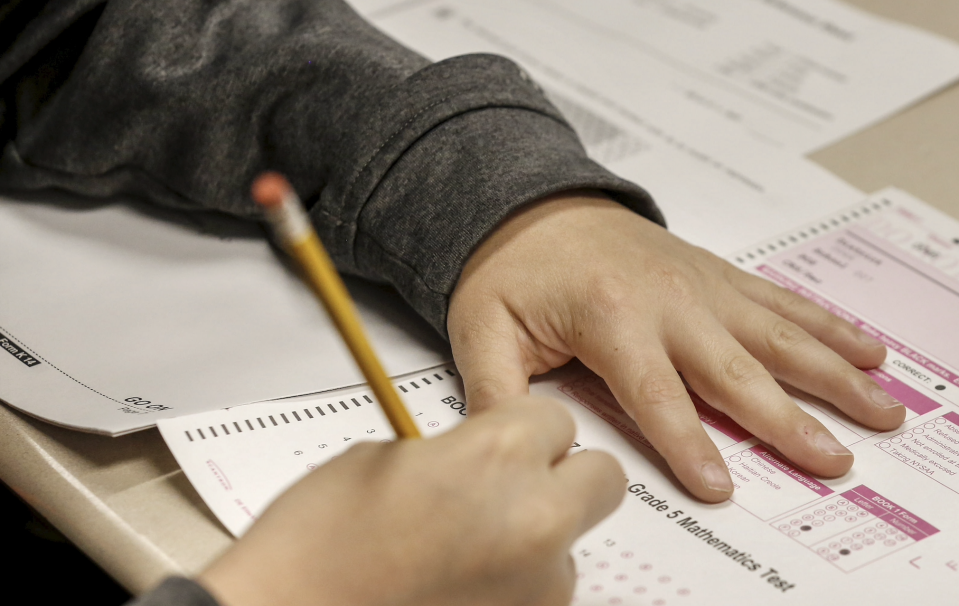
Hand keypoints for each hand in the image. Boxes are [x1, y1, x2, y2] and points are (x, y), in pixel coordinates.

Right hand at [197, 397, 623, 605]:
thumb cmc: (316, 545)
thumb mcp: (386, 458)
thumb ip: (456, 450)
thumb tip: (483, 458)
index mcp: (496, 458)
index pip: (558, 418)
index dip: (526, 428)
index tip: (505, 439)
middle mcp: (536, 521)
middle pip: (601, 478)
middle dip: (563, 474)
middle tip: (514, 483)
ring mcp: (540, 587)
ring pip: (571, 539)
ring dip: (536, 534)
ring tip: (465, 545)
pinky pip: (546, 587)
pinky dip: (517, 580)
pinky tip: (460, 579)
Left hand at [448, 191, 905, 502]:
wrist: (533, 206)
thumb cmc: (511, 270)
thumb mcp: (482, 330)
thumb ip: (496, 390)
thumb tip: (513, 447)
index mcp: (610, 317)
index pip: (655, 394)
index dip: (687, 443)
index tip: (720, 487)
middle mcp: (668, 301)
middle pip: (735, 371)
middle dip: (786, 420)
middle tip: (832, 461)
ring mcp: (700, 286)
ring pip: (777, 335)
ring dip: (831, 374)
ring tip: (880, 408)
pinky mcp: (715, 276)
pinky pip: (780, 302)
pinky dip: (827, 326)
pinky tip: (865, 347)